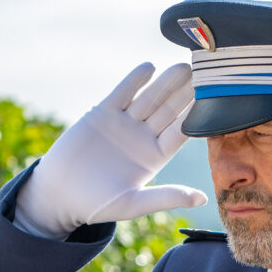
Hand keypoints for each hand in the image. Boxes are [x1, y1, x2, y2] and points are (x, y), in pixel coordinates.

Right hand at [13, 63, 207, 238]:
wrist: (59, 194)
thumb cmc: (97, 205)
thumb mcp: (133, 204)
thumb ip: (165, 197)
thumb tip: (202, 199)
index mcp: (155, 157)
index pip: (179, 134)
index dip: (195, 118)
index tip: (213, 104)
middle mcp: (143, 138)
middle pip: (169, 112)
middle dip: (185, 95)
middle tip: (205, 76)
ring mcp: (123, 124)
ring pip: (149, 99)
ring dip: (165, 83)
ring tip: (183, 67)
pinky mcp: (102, 115)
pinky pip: (121, 94)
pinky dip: (133, 81)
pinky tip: (148, 67)